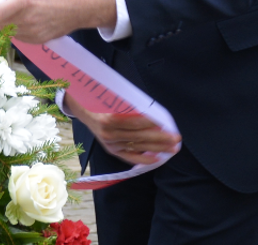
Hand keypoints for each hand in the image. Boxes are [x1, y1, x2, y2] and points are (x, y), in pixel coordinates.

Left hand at [0, 0, 115, 42]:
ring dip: (5, 21)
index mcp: (24, 2)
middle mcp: (26, 20)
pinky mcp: (37, 40)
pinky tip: (24, 19)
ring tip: (16, 10)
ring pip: (6, 30)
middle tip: (2, 3)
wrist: (80, 6)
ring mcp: (32, 33)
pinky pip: (17, 36)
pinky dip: (15, 28)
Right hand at [65, 94, 181, 165]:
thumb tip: (152, 113)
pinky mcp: (111, 149)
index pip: (135, 122)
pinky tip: (157, 158)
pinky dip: (143, 158)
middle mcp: (109, 133)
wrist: (82, 110)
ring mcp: (110, 143)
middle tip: (176, 138)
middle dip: (160, 138)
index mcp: (108, 118)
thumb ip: (130, 105)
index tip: (165, 124)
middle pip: (139, 136)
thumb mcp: (112, 98)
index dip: (151, 124)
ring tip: (172, 148)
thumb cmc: (99, 101)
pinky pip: (129, 156)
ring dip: (157, 148)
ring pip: (138, 146)